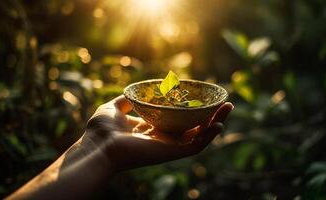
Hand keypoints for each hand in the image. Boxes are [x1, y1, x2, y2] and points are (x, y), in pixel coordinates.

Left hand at [85, 95, 233, 171]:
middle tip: (224, 102)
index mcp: (152, 129)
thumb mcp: (114, 108)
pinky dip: (208, 137)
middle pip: (193, 127)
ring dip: (215, 123)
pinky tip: (218, 124)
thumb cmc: (101, 130)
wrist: (97, 146)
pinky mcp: (170, 153)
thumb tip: (133, 92)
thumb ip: (126, 101)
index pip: (178, 120)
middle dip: (210, 115)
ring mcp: (168, 146)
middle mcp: (163, 138)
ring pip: (199, 136)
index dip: (191, 110)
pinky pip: (195, 146)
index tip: (202, 98)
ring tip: (228, 108)